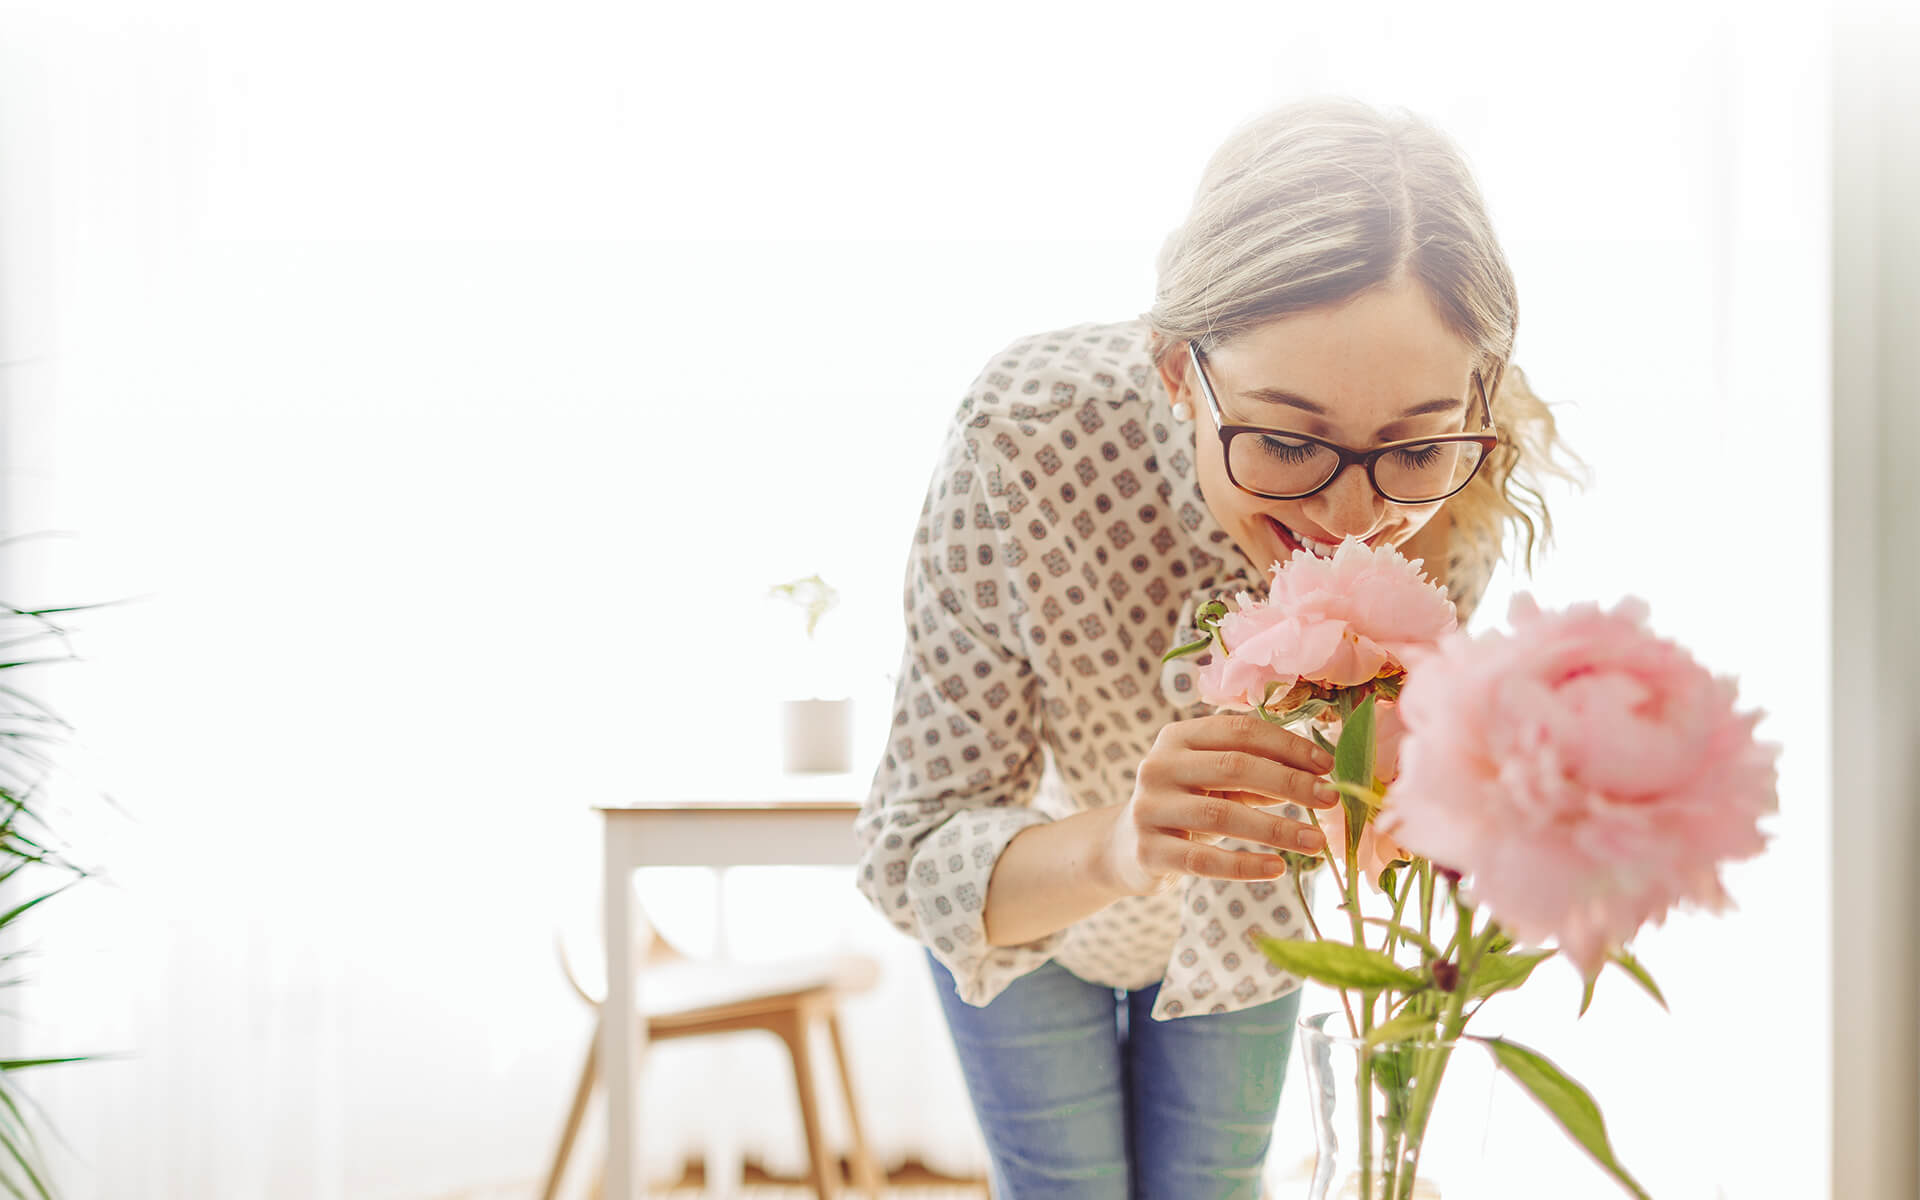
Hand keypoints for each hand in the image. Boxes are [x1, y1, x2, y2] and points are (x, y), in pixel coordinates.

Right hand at [1100, 712, 1339, 897]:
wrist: (1126, 847)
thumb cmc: (1187, 806)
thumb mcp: (1215, 781)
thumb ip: (1257, 773)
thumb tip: (1319, 776)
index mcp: (1178, 737)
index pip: (1239, 731)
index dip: (1287, 746)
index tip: (1327, 765)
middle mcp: (1158, 766)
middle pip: (1234, 766)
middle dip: (1290, 783)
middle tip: (1331, 799)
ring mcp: (1149, 808)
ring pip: (1222, 815)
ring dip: (1277, 828)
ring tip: (1317, 842)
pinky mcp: (1148, 851)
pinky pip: (1203, 861)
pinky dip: (1245, 865)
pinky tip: (1277, 869)